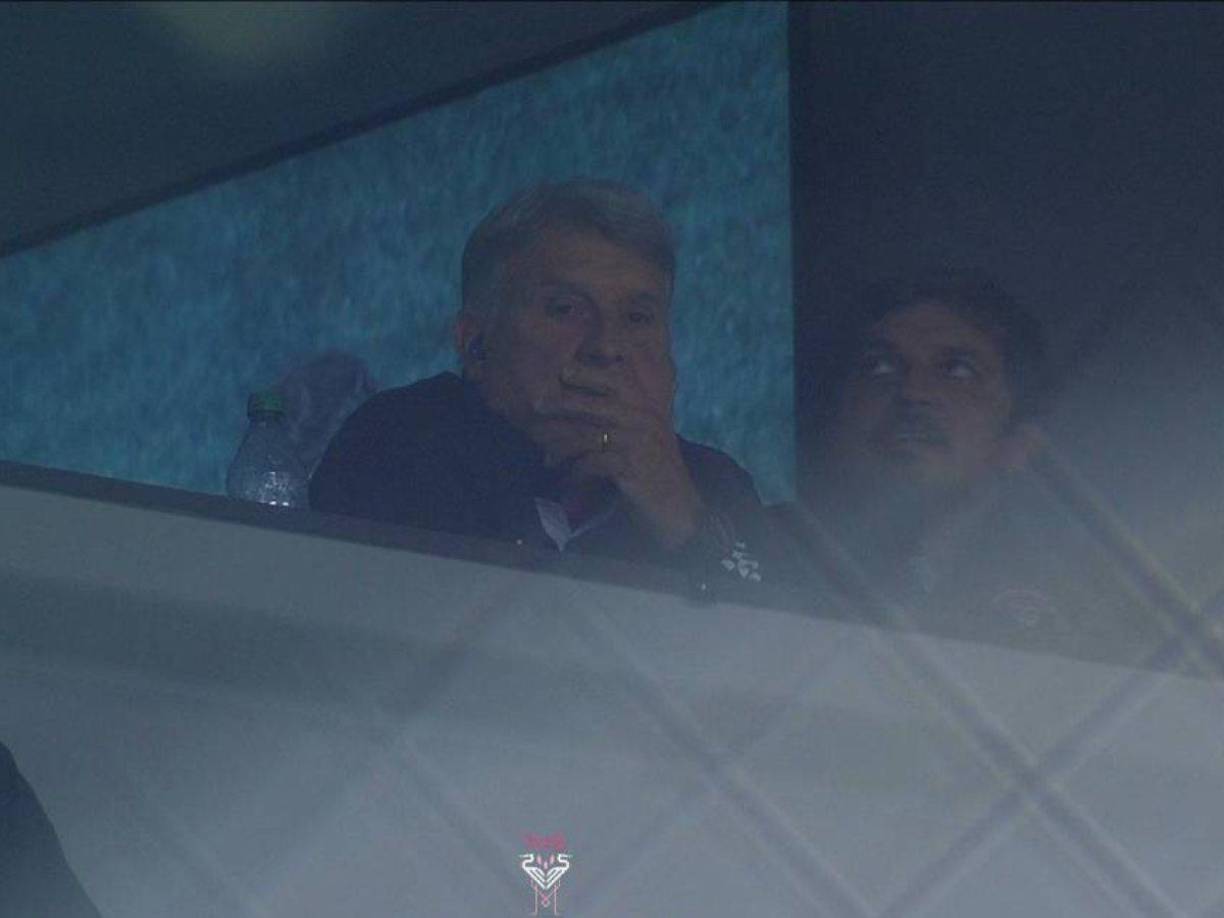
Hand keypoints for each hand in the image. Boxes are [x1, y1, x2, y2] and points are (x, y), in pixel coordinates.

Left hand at [527, 363, 702, 548]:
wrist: (676, 504)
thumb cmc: (652, 468)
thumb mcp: (642, 433)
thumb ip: (619, 414)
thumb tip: (579, 398)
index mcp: (644, 405)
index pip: (614, 378)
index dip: (587, 371)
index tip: (563, 371)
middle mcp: (641, 418)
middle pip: (593, 403)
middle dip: (561, 402)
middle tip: (537, 405)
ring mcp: (636, 441)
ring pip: (586, 435)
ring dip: (561, 446)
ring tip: (547, 458)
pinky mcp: (629, 466)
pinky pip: (590, 464)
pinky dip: (574, 472)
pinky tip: (566, 479)